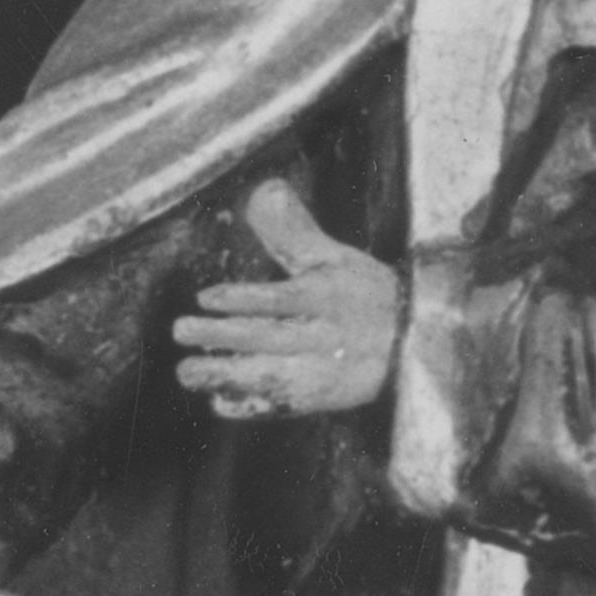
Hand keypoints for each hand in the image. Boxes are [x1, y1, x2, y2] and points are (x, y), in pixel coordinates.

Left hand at [173, 178, 401, 423]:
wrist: (413, 344)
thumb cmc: (366, 296)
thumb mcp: (336, 259)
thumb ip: (295, 232)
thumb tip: (266, 188)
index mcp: (326, 298)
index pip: (282, 299)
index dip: (242, 300)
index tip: (206, 298)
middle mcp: (322, 336)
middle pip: (266, 337)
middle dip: (221, 336)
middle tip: (182, 330)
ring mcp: (320, 372)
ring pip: (267, 376)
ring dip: (225, 374)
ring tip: (187, 371)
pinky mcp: (318, 399)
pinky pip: (280, 407)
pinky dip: (249, 405)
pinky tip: (218, 400)